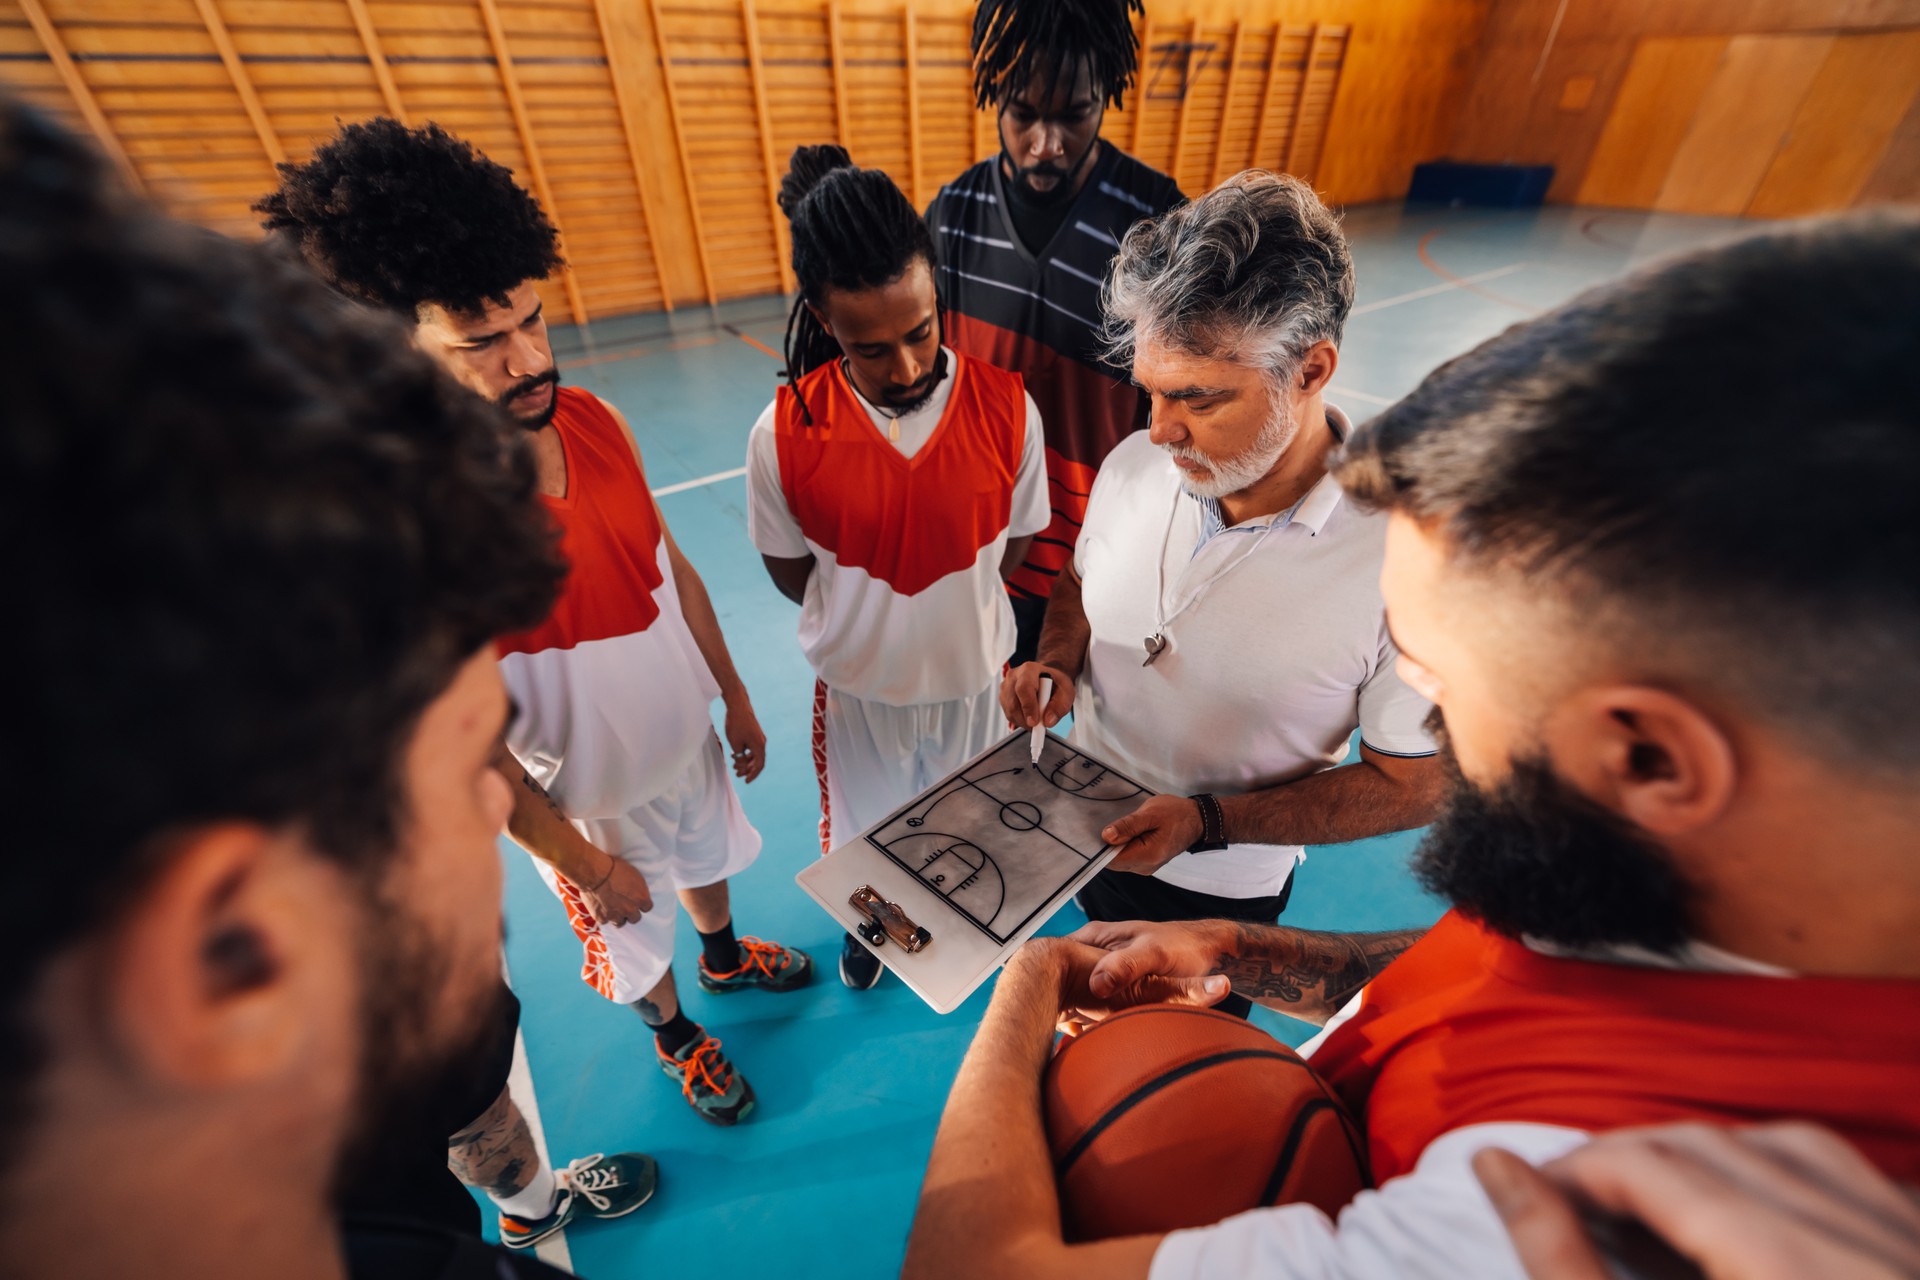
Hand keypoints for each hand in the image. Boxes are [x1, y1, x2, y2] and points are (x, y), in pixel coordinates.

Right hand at [575, 854, 651, 926]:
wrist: (596, 873)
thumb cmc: (615, 868)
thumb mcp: (634, 874)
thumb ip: (637, 888)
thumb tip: (636, 892)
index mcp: (641, 898)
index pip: (647, 907)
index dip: (641, 904)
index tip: (636, 901)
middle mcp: (630, 910)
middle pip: (635, 918)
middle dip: (631, 913)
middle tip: (624, 906)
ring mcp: (616, 916)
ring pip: (620, 923)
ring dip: (617, 917)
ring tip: (612, 909)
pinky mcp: (602, 918)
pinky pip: (605, 921)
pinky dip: (603, 916)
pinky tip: (600, 908)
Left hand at [723, 696, 766, 781]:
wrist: (738, 705)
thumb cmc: (736, 724)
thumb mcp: (735, 744)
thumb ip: (740, 758)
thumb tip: (743, 766)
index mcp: (759, 746)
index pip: (759, 766)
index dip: (753, 775)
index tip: (746, 781)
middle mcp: (762, 742)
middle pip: (757, 761)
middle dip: (747, 769)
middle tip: (737, 774)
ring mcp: (759, 737)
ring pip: (754, 754)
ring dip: (745, 761)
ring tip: (734, 765)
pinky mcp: (755, 733)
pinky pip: (752, 748)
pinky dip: (745, 753)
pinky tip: (735, 754)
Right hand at [1000, 661, 1073, 729]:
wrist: (1047, 680)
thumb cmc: (1055, 683)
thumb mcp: (1067, 692)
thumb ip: (1060, 706)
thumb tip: (1048, 721)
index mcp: (1029, 670)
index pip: (1023, 688)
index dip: (1028, 707)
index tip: (1035, 722)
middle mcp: (1013, 677)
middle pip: (1014, 703)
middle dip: (1027, 720)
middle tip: (1040, 725)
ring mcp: (1005, 687)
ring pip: (1010, 712)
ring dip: (1025, 721)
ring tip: (1038, 716)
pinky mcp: (1003, 698)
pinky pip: (1009, 715)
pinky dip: (1020, 721)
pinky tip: (1030, 714)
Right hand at [1017, 936, 1230, 1035]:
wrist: (1212, 950)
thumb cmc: (1184, 948)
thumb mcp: (1154, 953)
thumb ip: (1127, 966)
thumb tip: (1097, 986)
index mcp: (1094, 937)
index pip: (1054, 963)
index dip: (1046, 990)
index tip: (1049, 1018)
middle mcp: (1094, 954)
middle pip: (1065, 986)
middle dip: (1063, 1011)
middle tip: (1066, 1034)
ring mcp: (1104, 973)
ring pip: (1079, 1001)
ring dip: (1080, 1020)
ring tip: (1080, 1039)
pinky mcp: (1117, 990)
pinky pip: (1096, 1010)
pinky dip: (1095, 1024)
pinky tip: (1098, 1041)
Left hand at [1102, 794, 1203, 873]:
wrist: (1197, 820)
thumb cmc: (1176, 814)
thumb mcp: (1151, 814)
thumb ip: (1128, 826)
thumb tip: (1106, 836)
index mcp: (1148, 856)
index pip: (1113, 860)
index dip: (1100, 848)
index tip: (1093, 832)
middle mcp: (1145, 867)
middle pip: (1114, 861)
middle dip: (1107, 845)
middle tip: (1105, 824)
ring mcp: (1146, 866)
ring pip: (1119, 860)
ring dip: (1116, 845)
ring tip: (1119, 826)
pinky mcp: (1146, 862)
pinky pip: (1127, 857)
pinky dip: (1123, 846)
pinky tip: (1126, 831)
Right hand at [1474, 1122, 1919, 1279]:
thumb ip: (1562, 1263)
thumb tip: (1495, 1169)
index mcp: (1783, 1268)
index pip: (1653, 1167)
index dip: (1575, 1169)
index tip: (1527, 1192)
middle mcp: (1858, 1244)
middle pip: (1717, 1147)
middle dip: (1633, 1161)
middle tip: (1572, 1202)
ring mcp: (1908, 1242)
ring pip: (1796, 1148)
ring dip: (1711, 1160)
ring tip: (1654, 1209)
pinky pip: (1862, 1180)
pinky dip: (1796, 1179)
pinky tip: (1759, 1217)